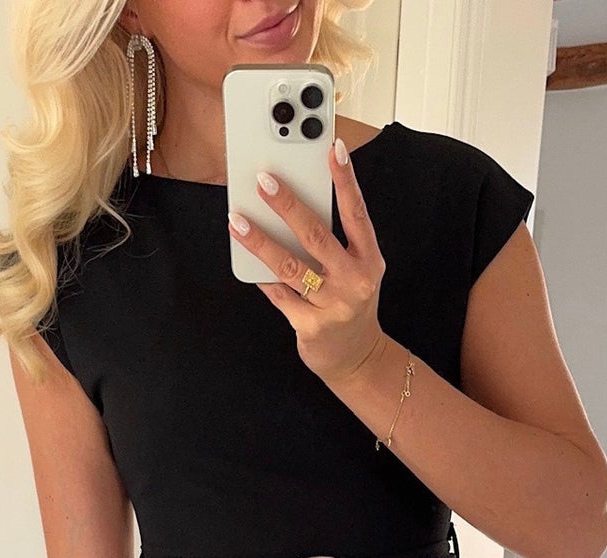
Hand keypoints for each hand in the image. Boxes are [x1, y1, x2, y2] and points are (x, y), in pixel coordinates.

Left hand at [227, 138, 387, 385]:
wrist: (356, 358)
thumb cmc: (351, 303)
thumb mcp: (356, 269)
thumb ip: (336, 241)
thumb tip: (294, 205)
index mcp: (368, 259)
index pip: (356, 212)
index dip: (346, 180)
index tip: (333, 149)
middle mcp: (354, 280)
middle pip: (316, 235)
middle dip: (288, 205)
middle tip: (264, 181)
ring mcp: (332, 305)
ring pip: (290, 266)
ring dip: (260, 241)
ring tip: (238, 220)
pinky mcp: (311, 325)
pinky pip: (280, 294)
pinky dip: (262, 277)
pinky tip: (246, 259)